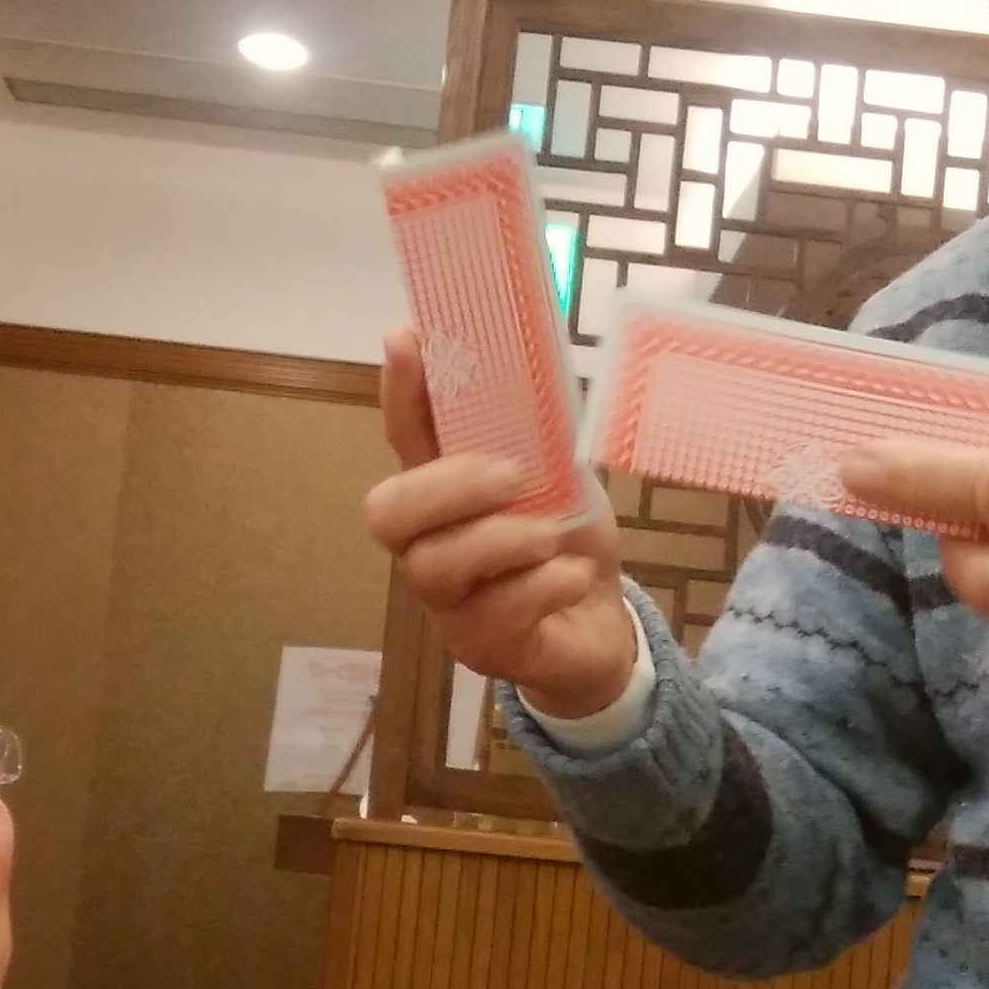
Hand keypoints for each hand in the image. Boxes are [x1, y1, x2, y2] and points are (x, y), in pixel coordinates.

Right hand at [363, 329, 641, 716]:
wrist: (601, 624)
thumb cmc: (564, 541)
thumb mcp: (559, 477)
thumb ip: (536, 435)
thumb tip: (535, 364)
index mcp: (443, 494)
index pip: (403, 436)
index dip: (401, 391)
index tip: (407, 340)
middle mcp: (427, 546)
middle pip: (387, 513)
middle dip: (451, 486)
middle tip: (515, 477)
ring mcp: (448, 604)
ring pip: (435, 567)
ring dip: (503, 540)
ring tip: (554, 536)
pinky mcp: (483, 648)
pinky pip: (496, 614)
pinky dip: (544, 585)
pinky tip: (573, 577)